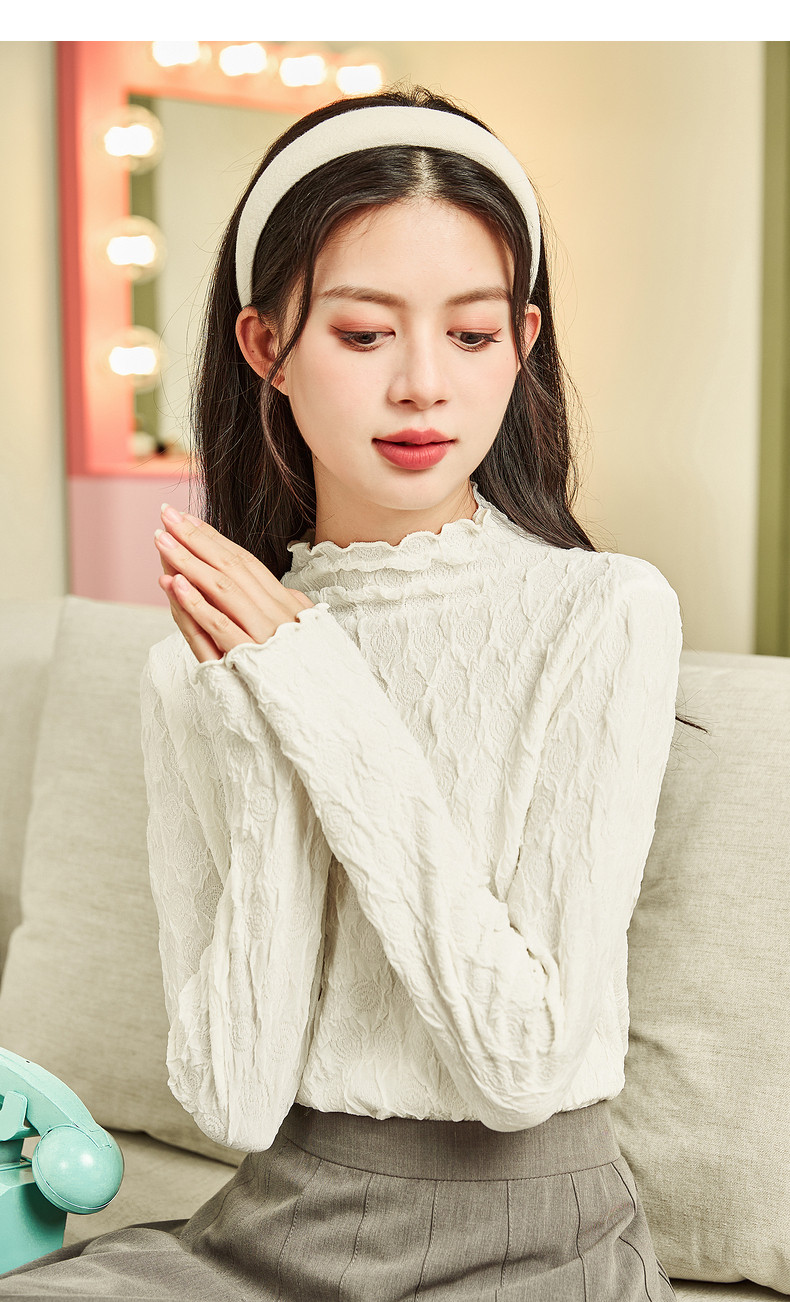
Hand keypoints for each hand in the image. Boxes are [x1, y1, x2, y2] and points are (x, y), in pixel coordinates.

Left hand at [154, 504, 314, 663]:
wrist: (330, 714)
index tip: (186, 519)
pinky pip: (220, 627)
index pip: (244, 562)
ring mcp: (266, 635)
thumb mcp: (307, 636)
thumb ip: (293, 614)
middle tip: (166, 515)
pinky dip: (196, 604)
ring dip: (189, 563)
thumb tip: (287, 592)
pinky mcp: (252, 659)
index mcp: (287, 605)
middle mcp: (277, 614)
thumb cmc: (312, 676)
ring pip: (222, 590)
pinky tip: (174, 584)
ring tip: (161, 541)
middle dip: (196, 539)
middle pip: (231, 567)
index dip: (213, 538)